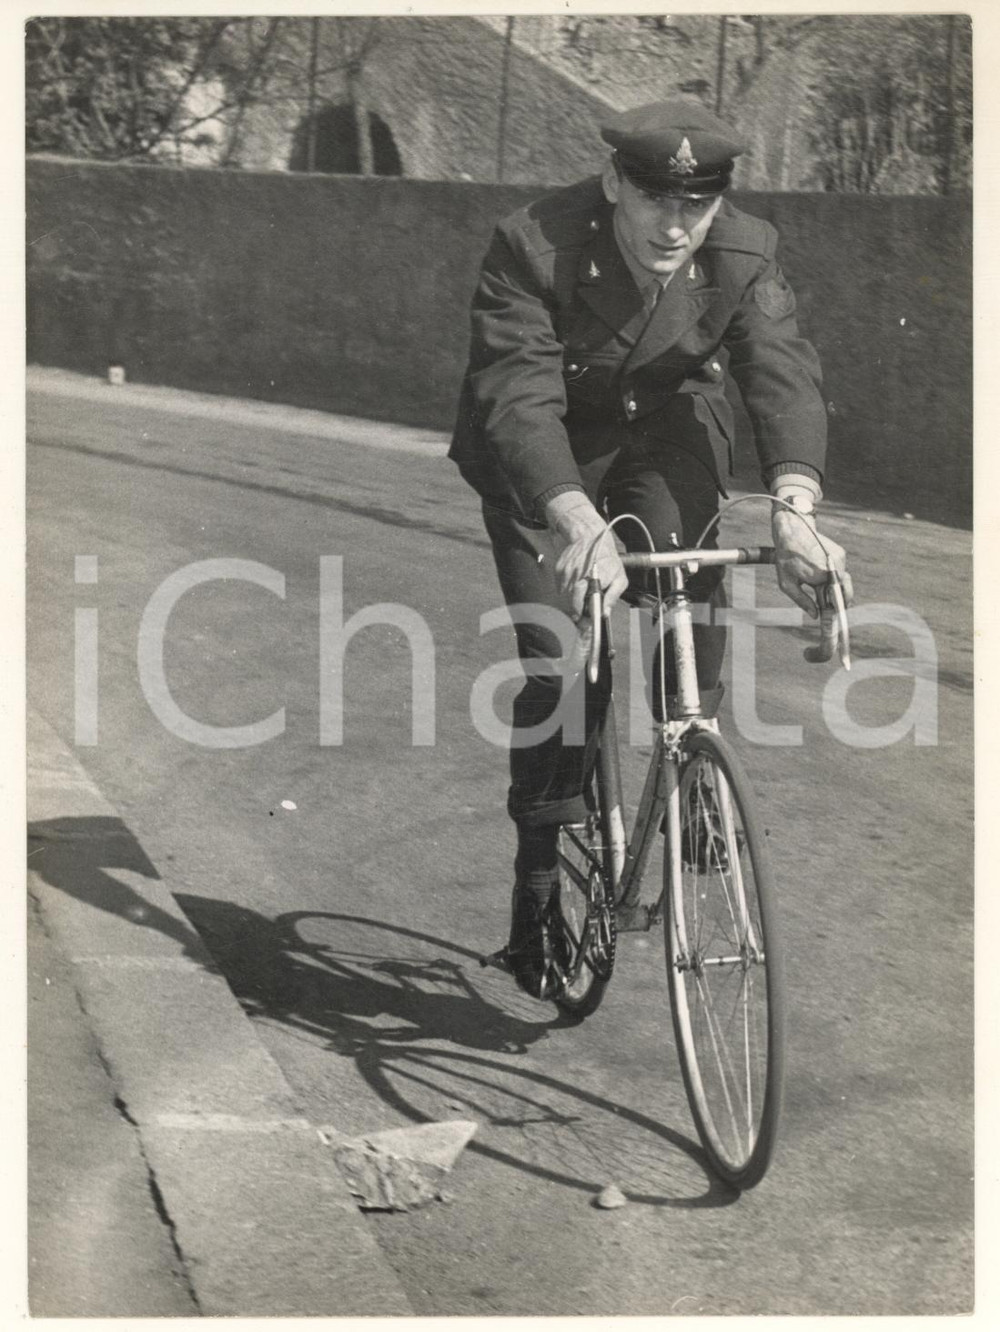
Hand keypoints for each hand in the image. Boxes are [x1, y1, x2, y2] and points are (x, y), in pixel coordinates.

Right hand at [544, 492, 627, 619]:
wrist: (589, 536)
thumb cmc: (607, 558)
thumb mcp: (620, 577)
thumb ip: (613, 596)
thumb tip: (605, 613)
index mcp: (595, 578)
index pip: (584, 603)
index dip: (584, 615)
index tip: (585, 622)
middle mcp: (578, 575)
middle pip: (571, 602)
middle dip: (576, 612)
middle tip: (581, 616)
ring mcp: (567, 573)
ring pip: (566, 596)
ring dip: (572, 600)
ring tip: (581, 595)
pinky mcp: (559, 570)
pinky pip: (560, 587)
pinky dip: (567, 590)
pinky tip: (576, 582)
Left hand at [771, 508, 853, 617]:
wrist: (792, 531)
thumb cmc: (786, 558)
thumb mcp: (787, 583)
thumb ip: (802, 601)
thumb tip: (815, 615)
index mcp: (821, 577)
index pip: (835, 601)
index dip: (836, 613)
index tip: (835, 623)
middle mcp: (834, 568)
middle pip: (844, 593)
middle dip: (839, 602)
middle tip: (830, 608)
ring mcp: (840, 559)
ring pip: (843, 581)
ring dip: (835, 587)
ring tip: (820, 588)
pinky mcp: (841, 553)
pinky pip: (840, 570)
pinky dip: (834, 576)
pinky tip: (820, 572)